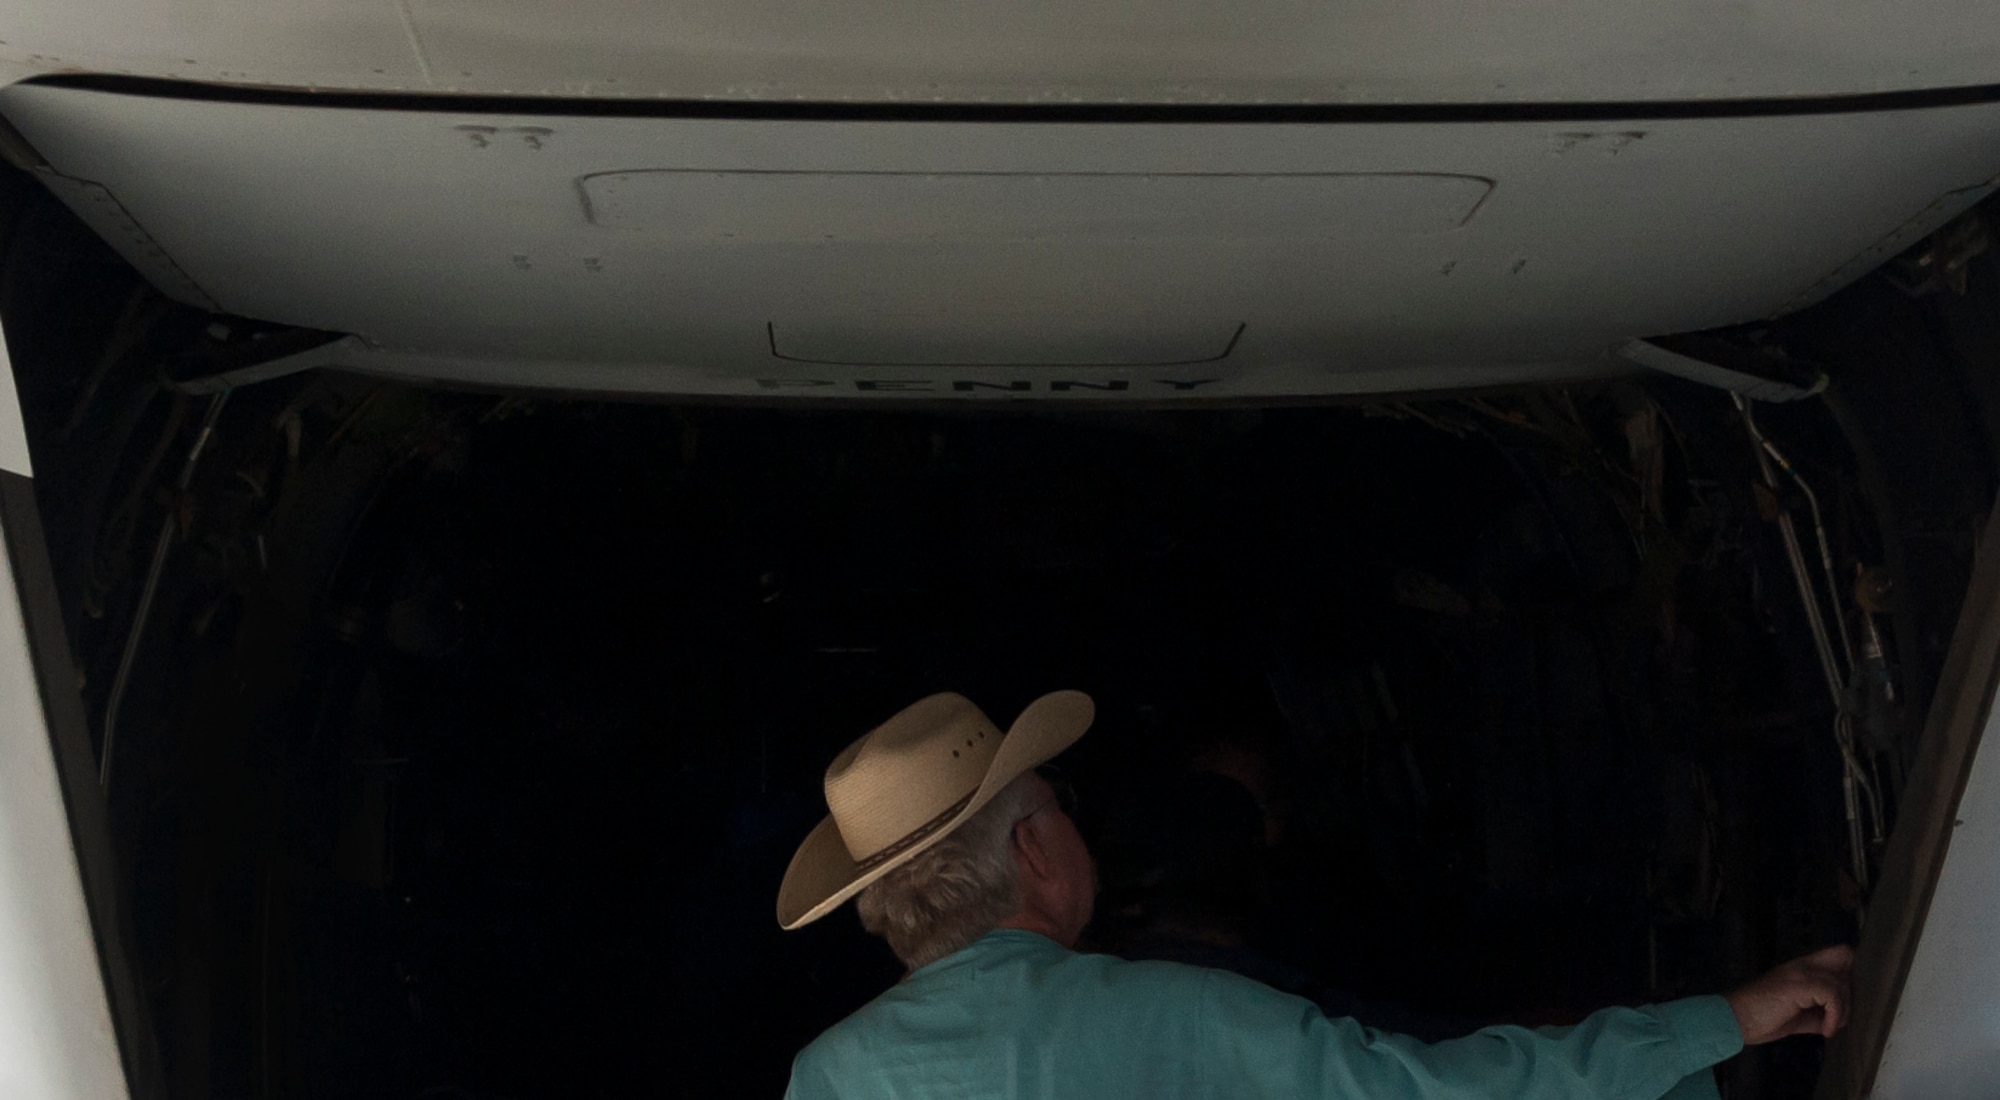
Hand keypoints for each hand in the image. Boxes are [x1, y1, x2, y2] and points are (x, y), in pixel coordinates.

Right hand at [1725, 945, 1854, 1044]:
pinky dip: (1834, 1017)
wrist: (1735, 1019)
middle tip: (1839, 1010)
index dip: (1848, 972)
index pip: (1837, 953)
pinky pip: (1833, 996)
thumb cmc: (1761, 1019)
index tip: (1844, 1001)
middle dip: (1850, 985)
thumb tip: (1837, 1022)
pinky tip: (1824, 1030)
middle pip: (1845, 955)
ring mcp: (1801, 972)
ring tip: (1827, 1026)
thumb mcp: (1797, 1017)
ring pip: (1842, 982)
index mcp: (1801, 968)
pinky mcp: (1800, 984)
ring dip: (1842, 1010)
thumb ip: (1818, 1013)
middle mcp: (1803, 964)